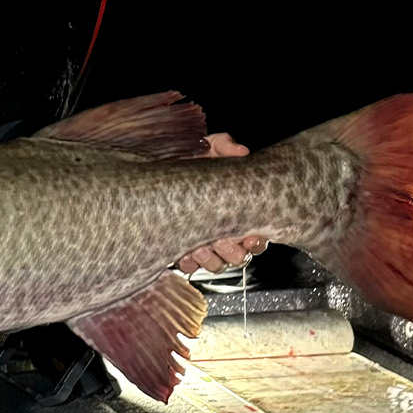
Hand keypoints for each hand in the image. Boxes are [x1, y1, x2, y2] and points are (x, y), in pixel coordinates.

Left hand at [177, 132, 268, 274]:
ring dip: (210, 257)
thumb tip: (240, 150)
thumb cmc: (186, 162)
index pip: (258, 236)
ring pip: (217, 264)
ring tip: (199, 244)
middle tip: (221, 238)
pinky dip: (187, 261)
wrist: (154, 169)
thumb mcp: (206, 148)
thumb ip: (224, 145)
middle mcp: (224, 231)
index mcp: (237, 211)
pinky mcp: (181, 250)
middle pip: (240, 256)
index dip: (257, 240)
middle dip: (232, 249)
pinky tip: (183, 250)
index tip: (251, 235)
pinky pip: (189, 267)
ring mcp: (204, 242)